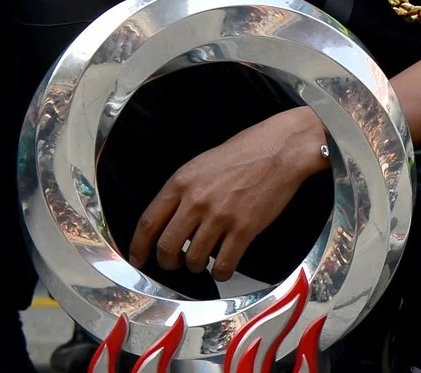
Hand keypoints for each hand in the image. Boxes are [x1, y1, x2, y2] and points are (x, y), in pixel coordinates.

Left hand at [127, 107, 327, 280]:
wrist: (282, 149)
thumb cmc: (245, 152)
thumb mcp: (202, 163)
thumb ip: (183, 190)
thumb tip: (170, 219)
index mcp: (181, 182)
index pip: (148, 223)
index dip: (139, 247)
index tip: (138, 259)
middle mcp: (196, 201)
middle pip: (167, 246)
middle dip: (167, 262)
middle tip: (174, 264)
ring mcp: (220, 216)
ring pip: (193, 259)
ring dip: (195, 267)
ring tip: (201, 262)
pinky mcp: (244, 229)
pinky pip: (223, 264)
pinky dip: (220, 272)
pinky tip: (223, 268)